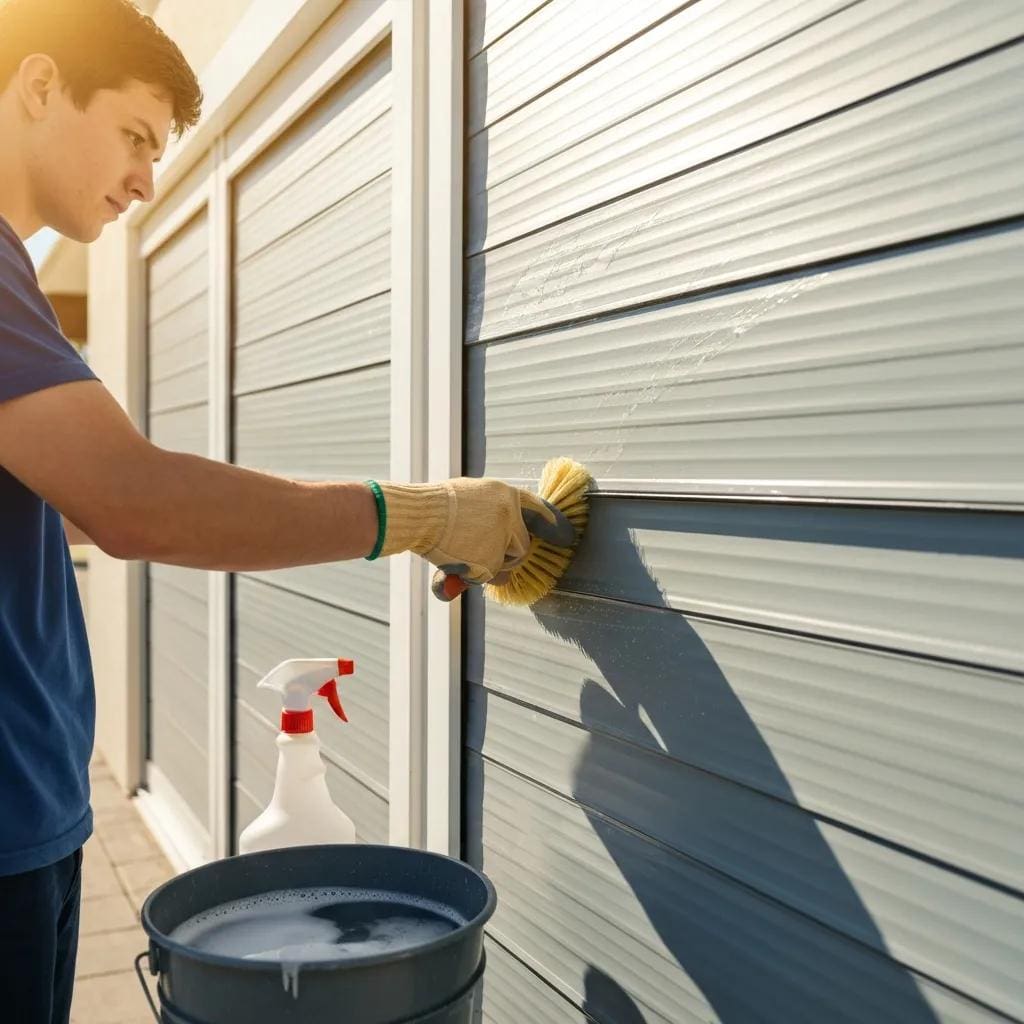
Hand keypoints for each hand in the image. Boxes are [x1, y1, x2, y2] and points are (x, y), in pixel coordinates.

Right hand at [369, 477, 573, 596]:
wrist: (420, 514)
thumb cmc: (435, 505)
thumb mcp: (470, 496)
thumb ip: (489, 513)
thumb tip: (499, 538)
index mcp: (505, 494)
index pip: (539, 510)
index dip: (555, 524)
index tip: (568, 536)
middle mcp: (509, 515)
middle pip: (522, 546)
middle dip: (507, 556)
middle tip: (482, 553)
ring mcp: (502, 538)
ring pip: (505, 565)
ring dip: (488, 566)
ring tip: (462, 552)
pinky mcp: (491, 559)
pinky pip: (487, 575)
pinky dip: (473, 575)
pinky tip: (456, 560)